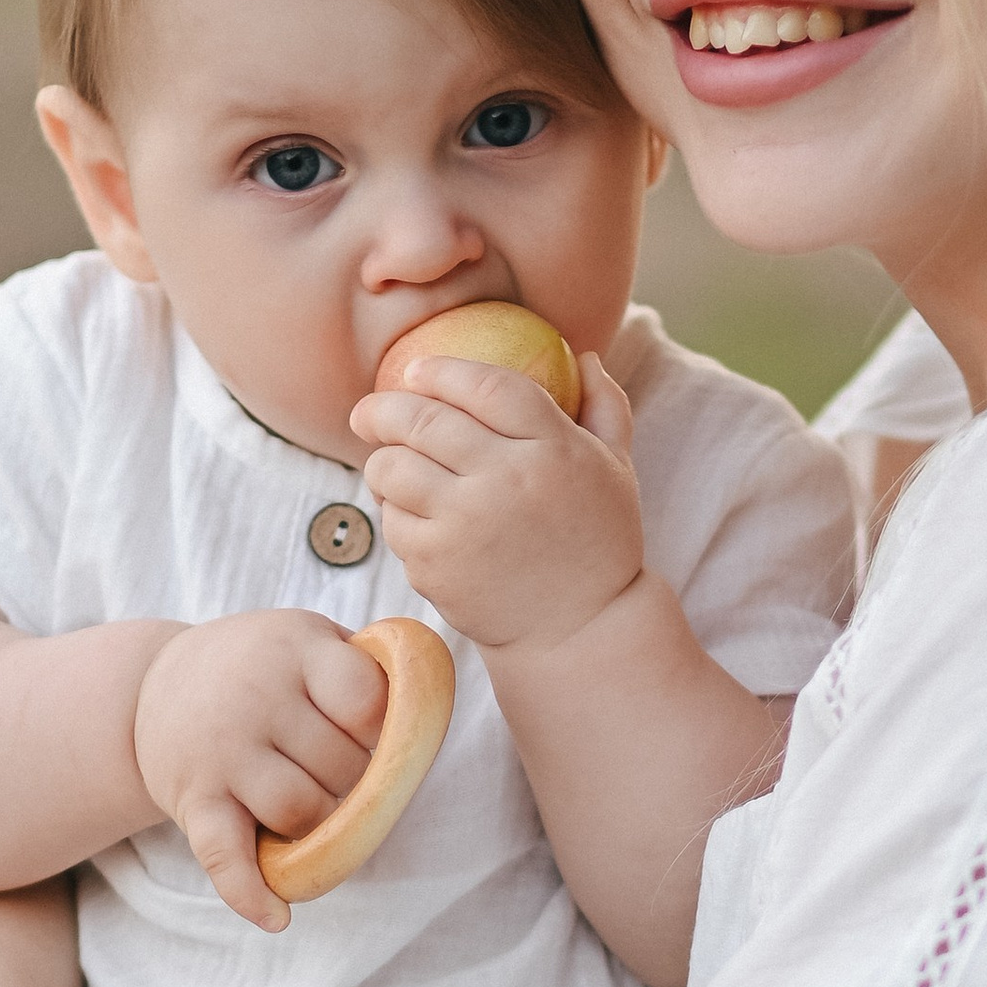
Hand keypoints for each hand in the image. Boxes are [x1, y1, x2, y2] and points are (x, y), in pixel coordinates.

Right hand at [130, 611, 389, 934]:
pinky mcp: (194, 801)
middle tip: (327, 764)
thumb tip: (428, 715)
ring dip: (319, 824)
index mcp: (296, 651)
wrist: (154, 686)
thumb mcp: (308, 640)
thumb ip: (368, 666)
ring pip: (301, 813)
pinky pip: (224, 856)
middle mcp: (254, 697)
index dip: (382, 728)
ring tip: (309, 805)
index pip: (366, 703)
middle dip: (351, 779)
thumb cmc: (259, 667)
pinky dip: (249, 892)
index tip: (367, 730)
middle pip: (341, 768)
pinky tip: (277, 916)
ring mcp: (222, 752)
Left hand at [351, 352, 642, 657]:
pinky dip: (393, 512)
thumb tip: (583, 355)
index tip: (417, 371)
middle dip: (383, 408)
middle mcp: (507, 480)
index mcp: (554, 448)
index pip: (485, 385)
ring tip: (386, 465)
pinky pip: (393, 520)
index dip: (443, 371)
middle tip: (369, 412)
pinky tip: (409, 514)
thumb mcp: (617, 471)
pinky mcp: (437, 565)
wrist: (580, 631)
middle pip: (424, 419)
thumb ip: (605, 408)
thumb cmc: (598, 543)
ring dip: (380, 461)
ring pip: (392, 468)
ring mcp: (466, 524)